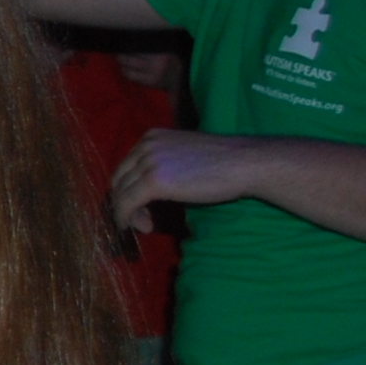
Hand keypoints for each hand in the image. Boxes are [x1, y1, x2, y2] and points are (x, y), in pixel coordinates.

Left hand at [113, 128, 252, 230]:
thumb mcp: (184, 157)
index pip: (126, 166)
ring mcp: (148, 162)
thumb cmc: (223, 163)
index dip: (128, 188)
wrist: (246, 163)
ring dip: (128, 213)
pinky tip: (137, 227)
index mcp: (151, 137)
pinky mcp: (154, 181)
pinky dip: (125, 217)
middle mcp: (145, 146)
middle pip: (119, 178)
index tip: (140, 206)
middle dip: (125, 202)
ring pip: (121, 192)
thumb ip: (163, 166)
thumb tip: (148, 190)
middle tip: (142, 220)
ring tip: (146, 226)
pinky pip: (127, 203)